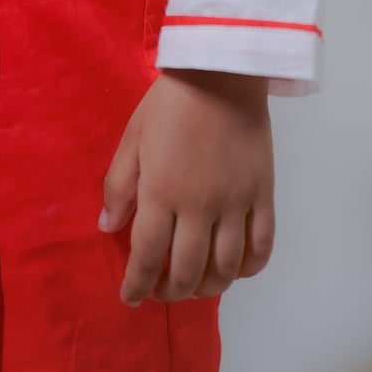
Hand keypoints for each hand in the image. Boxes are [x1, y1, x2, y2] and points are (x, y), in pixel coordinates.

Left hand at [100, 70, 273, 305]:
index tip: (130, 298)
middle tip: (160, 291)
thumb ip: (119, 185)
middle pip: (188, 271)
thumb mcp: (133, 137)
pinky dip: (248, 268)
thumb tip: (108, 228)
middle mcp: (200, 206)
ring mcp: (236, 203)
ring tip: (195, 286)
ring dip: (208, 288)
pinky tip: (234, 269)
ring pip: (225, 268)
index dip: (137, 285)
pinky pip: (262, 247)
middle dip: (171, 291)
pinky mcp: (263, 195)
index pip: (147, 256)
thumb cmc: (171, 102)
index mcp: (162, 192)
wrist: (221, 72)